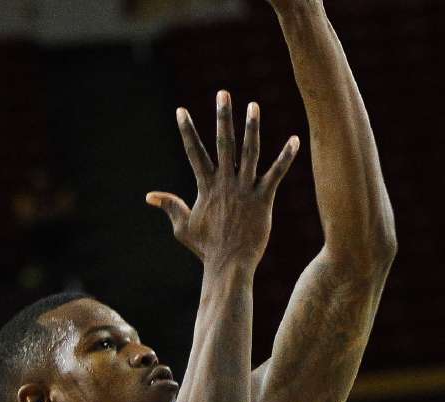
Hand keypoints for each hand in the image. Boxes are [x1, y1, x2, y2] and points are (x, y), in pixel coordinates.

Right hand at [146, 91, 299, 271]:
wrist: (229, 265)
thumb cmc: (206, 248)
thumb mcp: (183, 227)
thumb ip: (170, 206)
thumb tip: (149, 196)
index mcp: (206, 186)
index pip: (194, 152)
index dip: (187, 130)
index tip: (181, 110)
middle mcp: (225, 183)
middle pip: (223, 143)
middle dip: (222, 117)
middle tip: (223, 93)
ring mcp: (245, 190)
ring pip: (249, 152)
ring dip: (251, 128)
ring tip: (253, 106)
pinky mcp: (264, 199)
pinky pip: (276, 173)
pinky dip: (285, 157)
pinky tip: (294, 140)